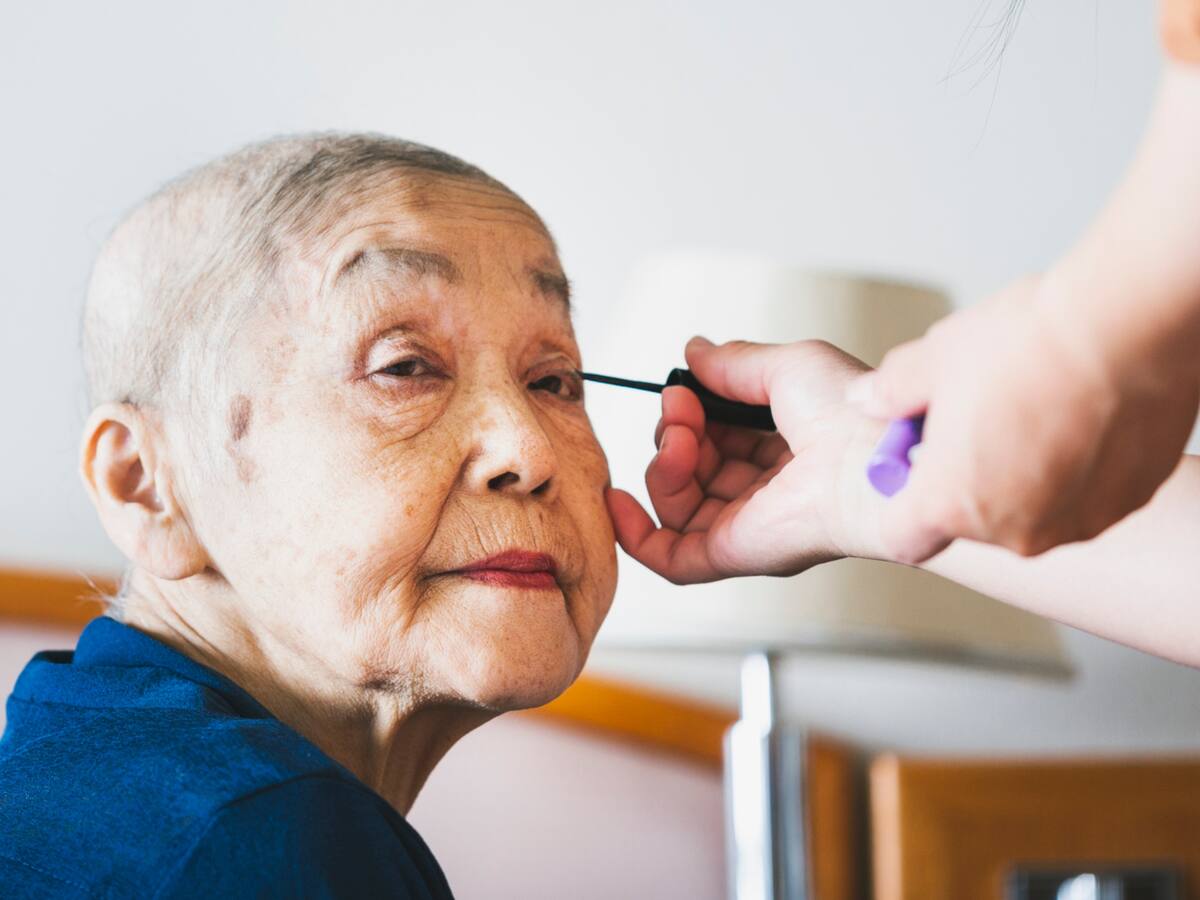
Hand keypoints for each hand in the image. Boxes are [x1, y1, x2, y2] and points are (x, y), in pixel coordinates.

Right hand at [605, 338, 883, 583]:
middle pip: (692, 468)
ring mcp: (747, 524)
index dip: (692, 412)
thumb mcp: (787, 365)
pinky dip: (635, 534)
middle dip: (674, 431)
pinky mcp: (732, 553)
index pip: (717, 437)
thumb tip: (694, 353)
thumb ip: (734, 363)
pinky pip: (669, 557)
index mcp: (786, 449)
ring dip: (660, 464)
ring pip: (676, 503)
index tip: (685, 388)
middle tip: (680, 406)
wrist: (869, 459)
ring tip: (678, 437)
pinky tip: (620, 498)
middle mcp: (766, 491)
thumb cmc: (850, 412)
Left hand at [850, 276, 1199, 562]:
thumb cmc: (1024, 345)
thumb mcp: (934, 360)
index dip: (901, 502)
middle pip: (973, 520)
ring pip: (1034, 510)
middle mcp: (1014, 532)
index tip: (912, 464)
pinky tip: (1082, 415)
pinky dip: (1079, 468)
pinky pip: (1087, 495)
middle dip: (968, 477)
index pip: (905, 537)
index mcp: (950, 505)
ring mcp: (1077, 522)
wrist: (1124, 324)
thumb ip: (891, 392)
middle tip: (978, 418)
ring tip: (1036, 407)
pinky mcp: (1128, 501)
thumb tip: (868, 399)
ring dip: (1026, 475)